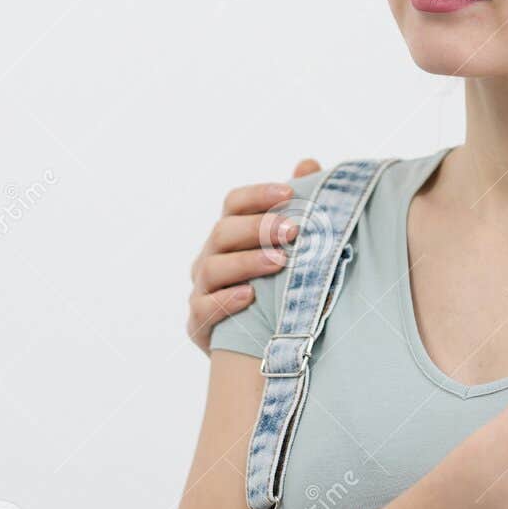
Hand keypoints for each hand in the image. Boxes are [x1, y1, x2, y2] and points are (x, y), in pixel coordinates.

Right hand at [186, 158, 321, 350]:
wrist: (257, 345)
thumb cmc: (273, 285)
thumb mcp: (286, 247)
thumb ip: (295, 207)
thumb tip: (308, 163)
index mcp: (229, 234)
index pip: (234, 204)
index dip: (258, 195)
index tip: (288, 192)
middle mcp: (209, 257)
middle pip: (223, 232)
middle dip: (258, 228)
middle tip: (293, 230)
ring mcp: (201, 290)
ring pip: (213, 269)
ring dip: (247, 262)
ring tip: (280, 262)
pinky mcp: (198, 324)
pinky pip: (204, 309)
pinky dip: (225, 301)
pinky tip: (249, 297)